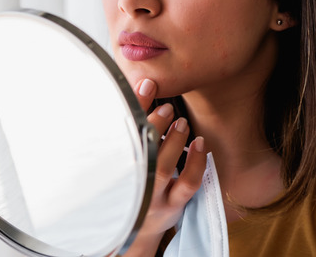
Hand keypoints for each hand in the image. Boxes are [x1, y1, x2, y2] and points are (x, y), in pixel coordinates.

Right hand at [123, 79, 206, 255]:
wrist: (134, 230)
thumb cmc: (131, 183)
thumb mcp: (126, 157)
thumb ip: (133, 127)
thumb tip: (143, 86)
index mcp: (115, 166)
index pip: (123, 132)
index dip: (135, 106)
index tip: (146, 84)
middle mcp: (132, 182)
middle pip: (142, 150)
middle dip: (154, 124)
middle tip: (166, 108)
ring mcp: (152, 196)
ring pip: (163, 167)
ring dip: (175, 140)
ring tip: (181, 122)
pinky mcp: (171, 206)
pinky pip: (187, 184)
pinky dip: (196, 162)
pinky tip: (200, 143)